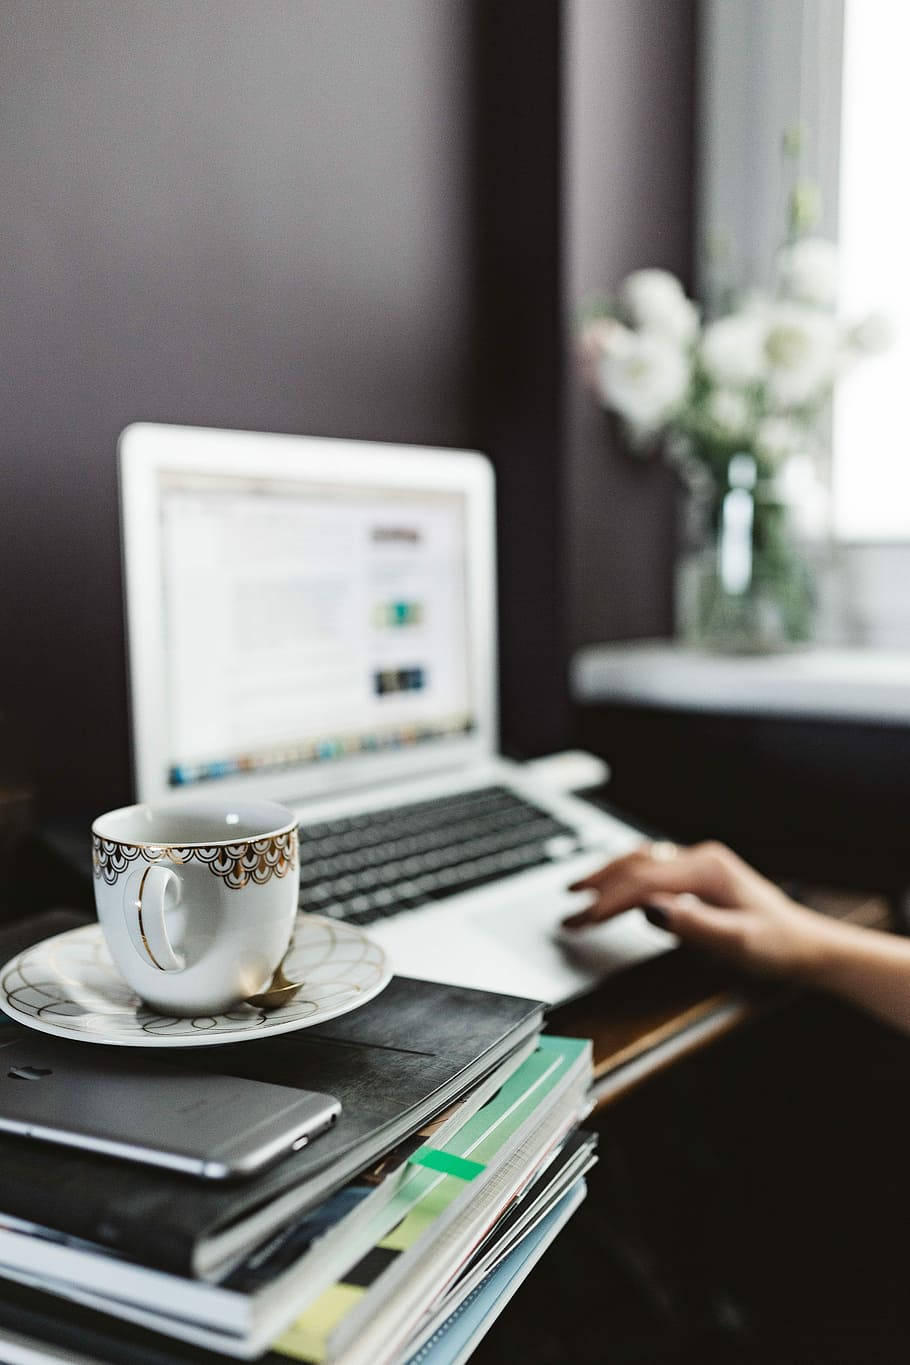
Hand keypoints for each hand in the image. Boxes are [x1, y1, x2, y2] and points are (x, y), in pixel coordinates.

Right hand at [562, 840, 834, 981]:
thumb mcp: (741, 943)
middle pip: (636, 863)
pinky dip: (623, 876)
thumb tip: (655, 910)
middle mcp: (700, 859)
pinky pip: (651, 868)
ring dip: (605, 875)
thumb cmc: (779, 946)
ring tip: (576, 891)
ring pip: (640, 860)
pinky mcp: (697, 876)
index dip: (609, 901)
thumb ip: (697, 925)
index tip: (582, 921)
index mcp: (708, 870)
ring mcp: (698, 864)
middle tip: (567, 909)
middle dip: (597, 885)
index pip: (644, 881)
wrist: (808, 945)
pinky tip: (611, 885)